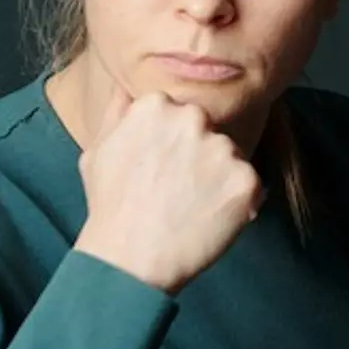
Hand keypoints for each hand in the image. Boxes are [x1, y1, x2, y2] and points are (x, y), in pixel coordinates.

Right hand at [72, 85, 264, 293]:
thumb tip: (127, 88)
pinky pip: (251, 185)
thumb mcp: (96, 152)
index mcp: (156, 105)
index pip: (180, 113)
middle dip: (200, 155)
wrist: (131, 259)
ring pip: (231, 157)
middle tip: (178, 190)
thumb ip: (116, 114)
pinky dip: (239, 203)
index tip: (161, 168)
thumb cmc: (111, 208)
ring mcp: (222, 149)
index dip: (172, 143)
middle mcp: (193, 119)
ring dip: (220, 178)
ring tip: (192, 207)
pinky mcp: (246, 180)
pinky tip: (211, 219)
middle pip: (209, 130)